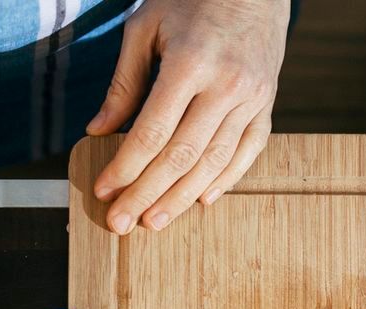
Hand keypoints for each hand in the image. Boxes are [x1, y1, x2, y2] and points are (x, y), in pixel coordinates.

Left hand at [88, 0, 286, 234]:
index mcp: (190, 63)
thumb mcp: (146, 27)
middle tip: (122, 224)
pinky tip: (202, 201)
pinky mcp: (267, 103)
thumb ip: (124, 82)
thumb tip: (99, 130)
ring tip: (154, 221)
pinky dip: (226, 180)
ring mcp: (252, 97)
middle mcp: (226, 85)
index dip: (124, 168)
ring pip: (214, 162)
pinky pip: (248, 151)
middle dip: (146, 195)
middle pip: (181, 156)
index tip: (103, 191)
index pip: (151, 132)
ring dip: (181, 198)